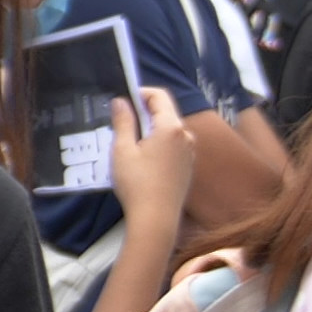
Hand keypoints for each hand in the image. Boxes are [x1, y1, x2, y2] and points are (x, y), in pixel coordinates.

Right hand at [107, 86, 196, 232]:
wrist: (157, 219)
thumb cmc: (137, 183)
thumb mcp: (122, 150)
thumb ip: (123, 121)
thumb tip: (121, 101)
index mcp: (171, 127)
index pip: (159, 96)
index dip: (140, 93)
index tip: (123, 101)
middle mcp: (185, 136)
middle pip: (165, 112)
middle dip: (144, 111)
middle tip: (121, 121)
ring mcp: (189, 152)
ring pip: (169, 129)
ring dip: (151, 128)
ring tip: (129, 142)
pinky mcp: (188, 166)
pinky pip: (173, 145)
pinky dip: (159, 143)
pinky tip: (143, 159)